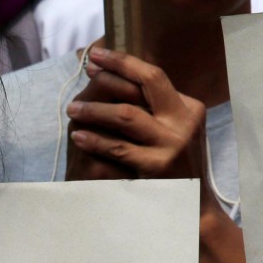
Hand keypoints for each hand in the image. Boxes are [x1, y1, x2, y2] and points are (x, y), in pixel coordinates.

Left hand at [65, 47, 206, 186]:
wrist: (189, 206)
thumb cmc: (170, 163)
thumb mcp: (169, 130)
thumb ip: (149, 106)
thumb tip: (110, 74)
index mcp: (189, 108)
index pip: (153, 76)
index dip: (123, 63)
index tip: (96, 56)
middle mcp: (185, 122)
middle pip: (145, 84)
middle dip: (112, 72)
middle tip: (85, 71)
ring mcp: (173, 144)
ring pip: (126, 114)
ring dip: (94, 109)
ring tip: (73, 109)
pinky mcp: (157, 166)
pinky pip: (118, 147)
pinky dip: (94, 139)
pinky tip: (78, 135)